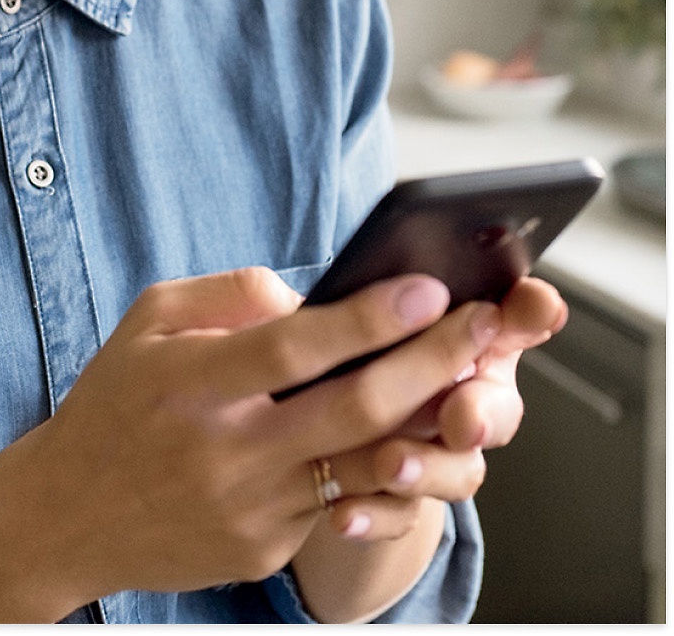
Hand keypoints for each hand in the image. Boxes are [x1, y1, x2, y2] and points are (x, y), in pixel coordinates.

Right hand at [10, 266, 492, 612]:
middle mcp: (226, 451)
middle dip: (432, 364)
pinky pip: (339, 503)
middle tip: (486, 327)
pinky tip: (419, 432)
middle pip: (352, 410)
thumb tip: (302, 299)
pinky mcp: (264, 550)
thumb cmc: (114, 402)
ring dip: (430, 425)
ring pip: (364, 468)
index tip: (427, 291)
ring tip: (476, 385)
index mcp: (193, 383)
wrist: (67, 516)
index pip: (295, 348)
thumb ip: (224, 293)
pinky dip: (383, 468)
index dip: (368, 319)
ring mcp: (250, 510)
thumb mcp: (147, 320)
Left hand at [303, 276, 567, 543]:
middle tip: (461, 414)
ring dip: (430, 466)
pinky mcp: (398, 498)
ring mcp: (435, 448)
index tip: (538, 305)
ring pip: (459, 469)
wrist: (278, 429)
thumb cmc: (304, 350)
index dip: (532, 310)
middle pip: (497, 404)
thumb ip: (318, 299)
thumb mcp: (302, 311)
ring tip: (392, 463)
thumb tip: (288, 304)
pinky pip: (400, 516)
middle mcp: (458, 388)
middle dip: (487, 408)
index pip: (511, 314)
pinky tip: (342, 515)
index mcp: (451, 325)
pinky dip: (376, 514)